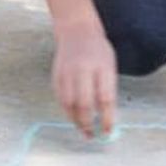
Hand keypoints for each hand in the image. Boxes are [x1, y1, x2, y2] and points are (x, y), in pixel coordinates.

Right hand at [52, 26, 118, 140]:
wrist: (76, 30)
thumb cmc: (98, 51)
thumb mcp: (109, 66)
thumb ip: (108, 90)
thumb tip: (106, 118)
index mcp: (102, 67)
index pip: (105, 99)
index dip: (107, 119)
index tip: (108, 132)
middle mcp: (83, 70)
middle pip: (84, 104)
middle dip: (88, 124)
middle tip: (92, 136)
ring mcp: (67, 72)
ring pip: (69, 104)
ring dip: (75, 121)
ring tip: (83, 130)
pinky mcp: (56, 76)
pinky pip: (61, 99)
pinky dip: (67, 111)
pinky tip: (73, 117)